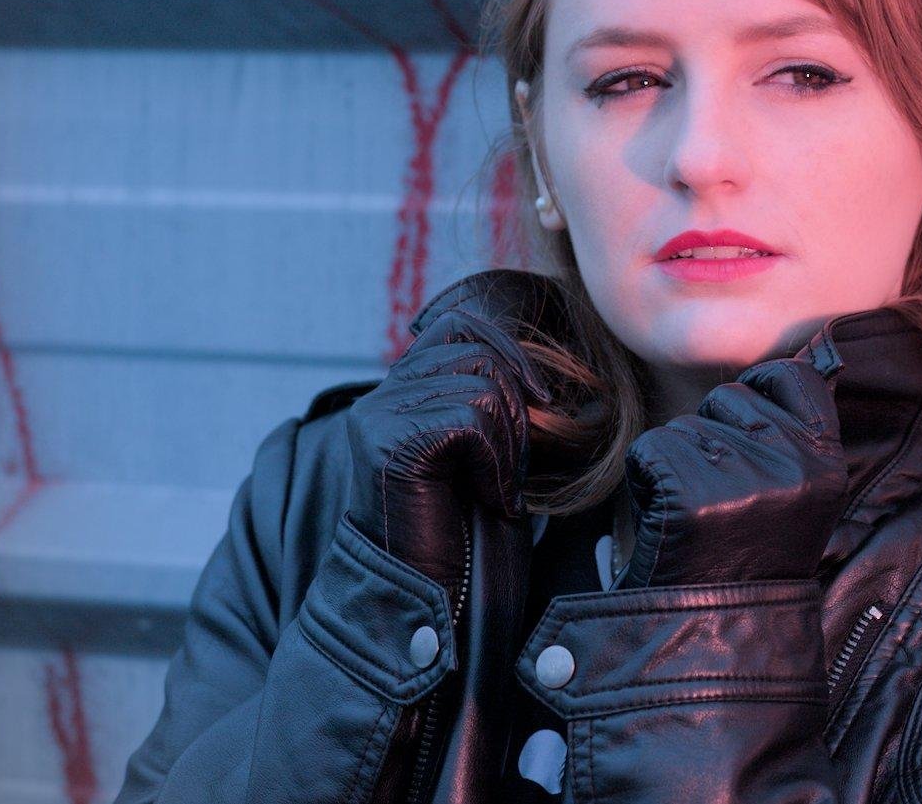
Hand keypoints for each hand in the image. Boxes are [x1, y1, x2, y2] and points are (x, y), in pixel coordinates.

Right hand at [342, 274, 555, 594]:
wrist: (427, 595)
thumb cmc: (465, 529)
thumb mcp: (485, 450)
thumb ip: (493, 399)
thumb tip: (542, 365)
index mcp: (402, 390)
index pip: (462, 327)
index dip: (513, 354)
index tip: (542, 401)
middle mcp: (382, 395)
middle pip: (481, 354)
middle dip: (517, 410)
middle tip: (509, 469)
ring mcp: (379, 416)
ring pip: (483, 387)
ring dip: (509, 444)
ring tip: (493, 487)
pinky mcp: (388, 442)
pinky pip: (472, 422)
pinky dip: (497, 465)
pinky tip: (486, 500)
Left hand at [614, 352, 848, 589]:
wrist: (718, 637)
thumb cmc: (754, 562)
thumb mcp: (804, 497)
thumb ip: (796, 437)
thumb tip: (779, 370)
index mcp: (826, 463)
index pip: (794, 376)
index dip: (762, 385)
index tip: (747, 417)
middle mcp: (790, 464)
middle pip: (728, 397)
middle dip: (713, 433)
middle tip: (720, 495)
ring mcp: (738, 476)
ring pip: (684, 424)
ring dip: (678, 460)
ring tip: (696, 516)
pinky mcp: (686, 491)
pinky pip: (650, 448)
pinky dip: (647, 479)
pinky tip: (667, 521)